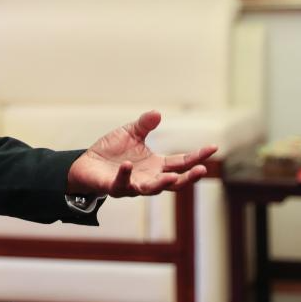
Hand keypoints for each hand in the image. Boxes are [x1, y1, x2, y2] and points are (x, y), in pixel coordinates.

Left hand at [67, 110, 216, 197]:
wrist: (86, 163)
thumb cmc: (112, 150)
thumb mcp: (131, 133)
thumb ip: (144, 125)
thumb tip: (158, 113)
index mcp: (157, 166)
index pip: (182, 162)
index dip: (197, 156)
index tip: (213, 147)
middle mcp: (149, 178)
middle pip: (174, 182)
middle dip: (189, 177)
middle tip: (202, 170)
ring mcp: (133, 185)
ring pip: (152, 189)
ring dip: (162, 183)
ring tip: (172, 177)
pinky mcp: (115, 187)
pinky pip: (122, 184)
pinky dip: (125, 175)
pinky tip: (127, 165)